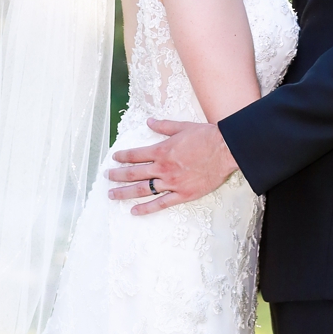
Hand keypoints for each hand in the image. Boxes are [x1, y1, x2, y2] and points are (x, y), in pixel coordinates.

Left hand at [106, 120, 238, 214]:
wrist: (225, 150)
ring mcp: (171, 183)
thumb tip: (149, 122)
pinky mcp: (183, 194)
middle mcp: (162, 168)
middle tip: (106, 177)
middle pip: (133, 174)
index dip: (122, 157)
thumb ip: (163, 126)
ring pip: (142, 190)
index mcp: (161, 151)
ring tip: (111, 195)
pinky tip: (134, 211)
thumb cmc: (206, 137)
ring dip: (125, 193)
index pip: (135, 155)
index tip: (114, 158)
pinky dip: (146, 209)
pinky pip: (160, 203)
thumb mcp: (182, 127)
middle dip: (117, 175)